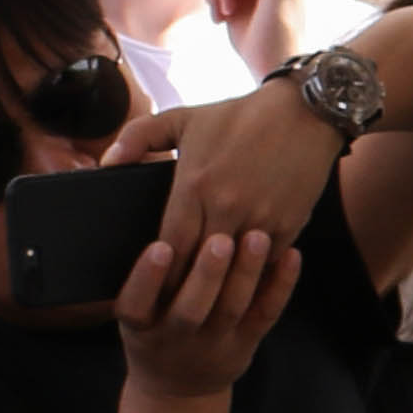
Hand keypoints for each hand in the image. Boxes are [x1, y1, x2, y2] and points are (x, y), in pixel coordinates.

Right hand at [117, 215, 295, 400]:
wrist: (178, 388)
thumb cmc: (155, 331)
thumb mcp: (137, 314)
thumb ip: (148, 282)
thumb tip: (167, 217)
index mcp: (139, 326)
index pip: (135, 304)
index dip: (146, 277)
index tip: (161, 246)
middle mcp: (174, 337)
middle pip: (190, 309)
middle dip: (206, 274)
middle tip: (220, 239)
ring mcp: (213, 343)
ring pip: (231, 309)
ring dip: (246, 273)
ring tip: (257, 237)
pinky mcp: (246, 343)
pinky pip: (266, 314)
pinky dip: (281, 285)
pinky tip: (292, 255)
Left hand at [121, 62, 340, 276]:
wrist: (306, 112)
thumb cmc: (240, 115)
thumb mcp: (181, 117)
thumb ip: (138, 136)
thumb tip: (107, 162)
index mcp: (195, 185)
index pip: (171, 245)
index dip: (161, 272)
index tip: (153, 285)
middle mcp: (227, 207)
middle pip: (199, 263)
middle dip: (185, 284)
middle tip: (172, 300)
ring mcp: (261, 217)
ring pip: (234, 267)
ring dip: (221, 281)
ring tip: (206, 295)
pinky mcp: (291, 223)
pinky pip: (266, 259)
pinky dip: (253, 269)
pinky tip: (241, 275)